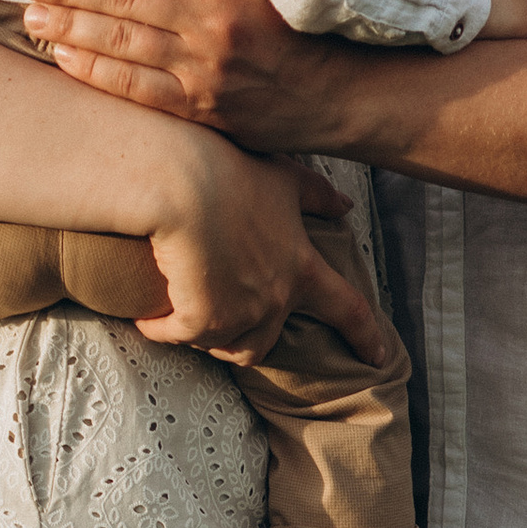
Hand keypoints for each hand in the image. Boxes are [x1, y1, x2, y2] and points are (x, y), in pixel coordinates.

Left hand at [19, 0, 342, 152]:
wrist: (338, 96)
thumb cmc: (302, 24)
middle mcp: (212, 22)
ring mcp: (204, 68)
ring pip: (121, 42)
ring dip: (69, 25)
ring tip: (31, 11)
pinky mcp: (200, 109)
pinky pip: (136, 89)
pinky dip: (95, 72)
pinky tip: (62, 55)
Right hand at [132, 145, 390, 368]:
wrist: (179, 184)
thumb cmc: (229, 170)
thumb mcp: (282, 177)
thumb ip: (315, 195)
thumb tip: (346, 206)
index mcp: (302, 267)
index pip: (348, 309)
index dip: (365, 335)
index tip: (378, 357)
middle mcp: (276, 299)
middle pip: (264, 343)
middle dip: (242, 338)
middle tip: (217, 322)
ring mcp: (239, 315)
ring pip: (222, 346)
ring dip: (204, 335)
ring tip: (182, 312)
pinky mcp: (200, 323)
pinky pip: (177, 336)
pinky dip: (162, 327)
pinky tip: (148, 316)